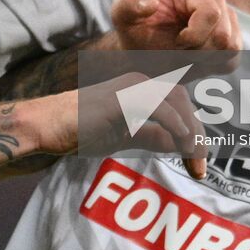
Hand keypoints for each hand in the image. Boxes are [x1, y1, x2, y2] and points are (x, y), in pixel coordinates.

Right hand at [30, 77, 206, 179]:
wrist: (48, 125)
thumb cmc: (80, 130)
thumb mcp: (124, 136)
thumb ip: (151, 136)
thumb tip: (179, 145)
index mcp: (141, 88)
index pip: (180, 105)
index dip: (195, 132)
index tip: (199, 164)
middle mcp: (139, 82)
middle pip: (184, 102)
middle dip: (198, 134)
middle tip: (201, 167)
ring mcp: (130, 87)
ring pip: (176, 103)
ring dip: (191, 132)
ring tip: (194, 160)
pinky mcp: (121, 97)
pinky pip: (158, 107)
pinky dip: (175, 124)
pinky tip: (181, 142)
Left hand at [109, 0, 241, 51]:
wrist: (143, 53)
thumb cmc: (136, 31)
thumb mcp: (122, 15)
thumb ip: (129, 4)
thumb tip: (151, 3)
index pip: (211, 13)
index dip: (194, 36)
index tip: (177, 42)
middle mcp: (214, 0)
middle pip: (223, 35)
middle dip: (198, 51)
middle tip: (178, 51)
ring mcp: (226, 21)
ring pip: (231, 48)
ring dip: (206, 60)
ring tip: (186, 55)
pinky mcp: (232, 42)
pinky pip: (234, 60)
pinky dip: (214, 66)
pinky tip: (196, 61)